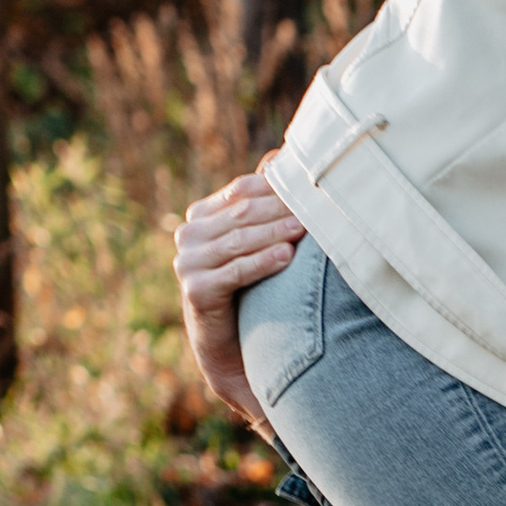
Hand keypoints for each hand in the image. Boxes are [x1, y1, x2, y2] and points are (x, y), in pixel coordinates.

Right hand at [174, 168, 304, 435]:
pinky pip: (234, 271)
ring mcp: (187, 263)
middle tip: (318, 204)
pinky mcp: (195, 291)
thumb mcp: (260, 243)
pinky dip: (262, 262)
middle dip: (282, 208)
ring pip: (239, 240)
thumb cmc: (256, 289)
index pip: (242, 190)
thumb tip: (283, 155)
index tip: (315, 184)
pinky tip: (287, 257)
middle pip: (242, 213)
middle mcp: (189, 235)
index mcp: (202, 216)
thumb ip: (266, 205)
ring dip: (275, 232)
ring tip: (307, 228)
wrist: (236, 350)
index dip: (278, 187)